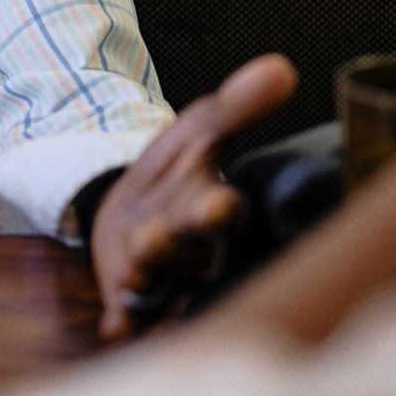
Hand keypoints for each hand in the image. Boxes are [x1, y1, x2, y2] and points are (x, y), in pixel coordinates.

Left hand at [90, 54, 298, 341]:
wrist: (130, 203)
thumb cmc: (176, 170)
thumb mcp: (197, 131)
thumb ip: (236, 106)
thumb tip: (281, 67)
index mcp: (214, 209)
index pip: (225, 213)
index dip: (219, 209)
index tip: (217, 201)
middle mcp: (198, 252)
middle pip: (192, 255)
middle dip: (175, 247)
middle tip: (153, 236)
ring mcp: (167, 281)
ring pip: (162, 287)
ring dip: (145, 280)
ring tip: (129, 272)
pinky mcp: (134, 305)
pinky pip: (132, 322)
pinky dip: (124, 325)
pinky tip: (114, 328)